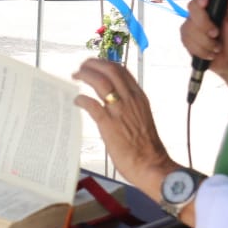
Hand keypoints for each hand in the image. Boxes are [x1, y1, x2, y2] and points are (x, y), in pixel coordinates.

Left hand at [72, 58, 176, 198]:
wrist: (151, 164)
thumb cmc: (147, 146)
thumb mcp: (142, 117)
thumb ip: (130, 106)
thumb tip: (114, 101)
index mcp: (139, 97)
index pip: (122, 70)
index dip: (105, 63)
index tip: (94, 64)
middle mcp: (130, 100)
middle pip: (110, 70)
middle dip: (93, 64)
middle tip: (82, 67)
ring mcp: (119, 110)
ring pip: (100, 82)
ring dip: (85, 75)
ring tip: (76, 76)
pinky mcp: (109, 124)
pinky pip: (91, 104)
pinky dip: (81, 98)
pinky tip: (76, 100)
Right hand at [180, 0, 227, 94]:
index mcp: (215, 3)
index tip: (205, 3)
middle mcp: (201, 11)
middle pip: (192, 8)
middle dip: (204, 25)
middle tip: (216, 34)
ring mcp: (191, 24)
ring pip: (188, 28)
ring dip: (204, 42)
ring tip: (216, 48)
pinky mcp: (186, 38)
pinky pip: (186, 41)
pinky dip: (200, 50)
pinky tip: (209, 53)